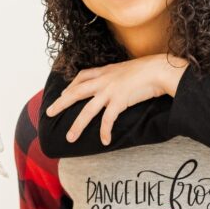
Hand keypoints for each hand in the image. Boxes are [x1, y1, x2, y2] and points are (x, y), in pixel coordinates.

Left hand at [52, 51, 183, 142]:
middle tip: (48, 113)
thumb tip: (120, 81)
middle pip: (76, 92)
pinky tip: (104, 141)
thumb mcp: (130, 67)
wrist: (161, 70)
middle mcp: (105, 80)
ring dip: (77, 126)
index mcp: (107, 70)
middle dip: (61, 104)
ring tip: (69, 138)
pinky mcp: (119, 101)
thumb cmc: (151, 67)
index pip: (83, 76)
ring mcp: (110, 91)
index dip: (71, 85)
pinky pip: (107, 120)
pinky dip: (105, 132)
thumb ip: (120, 75)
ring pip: (87, 111)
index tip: (65, 92)